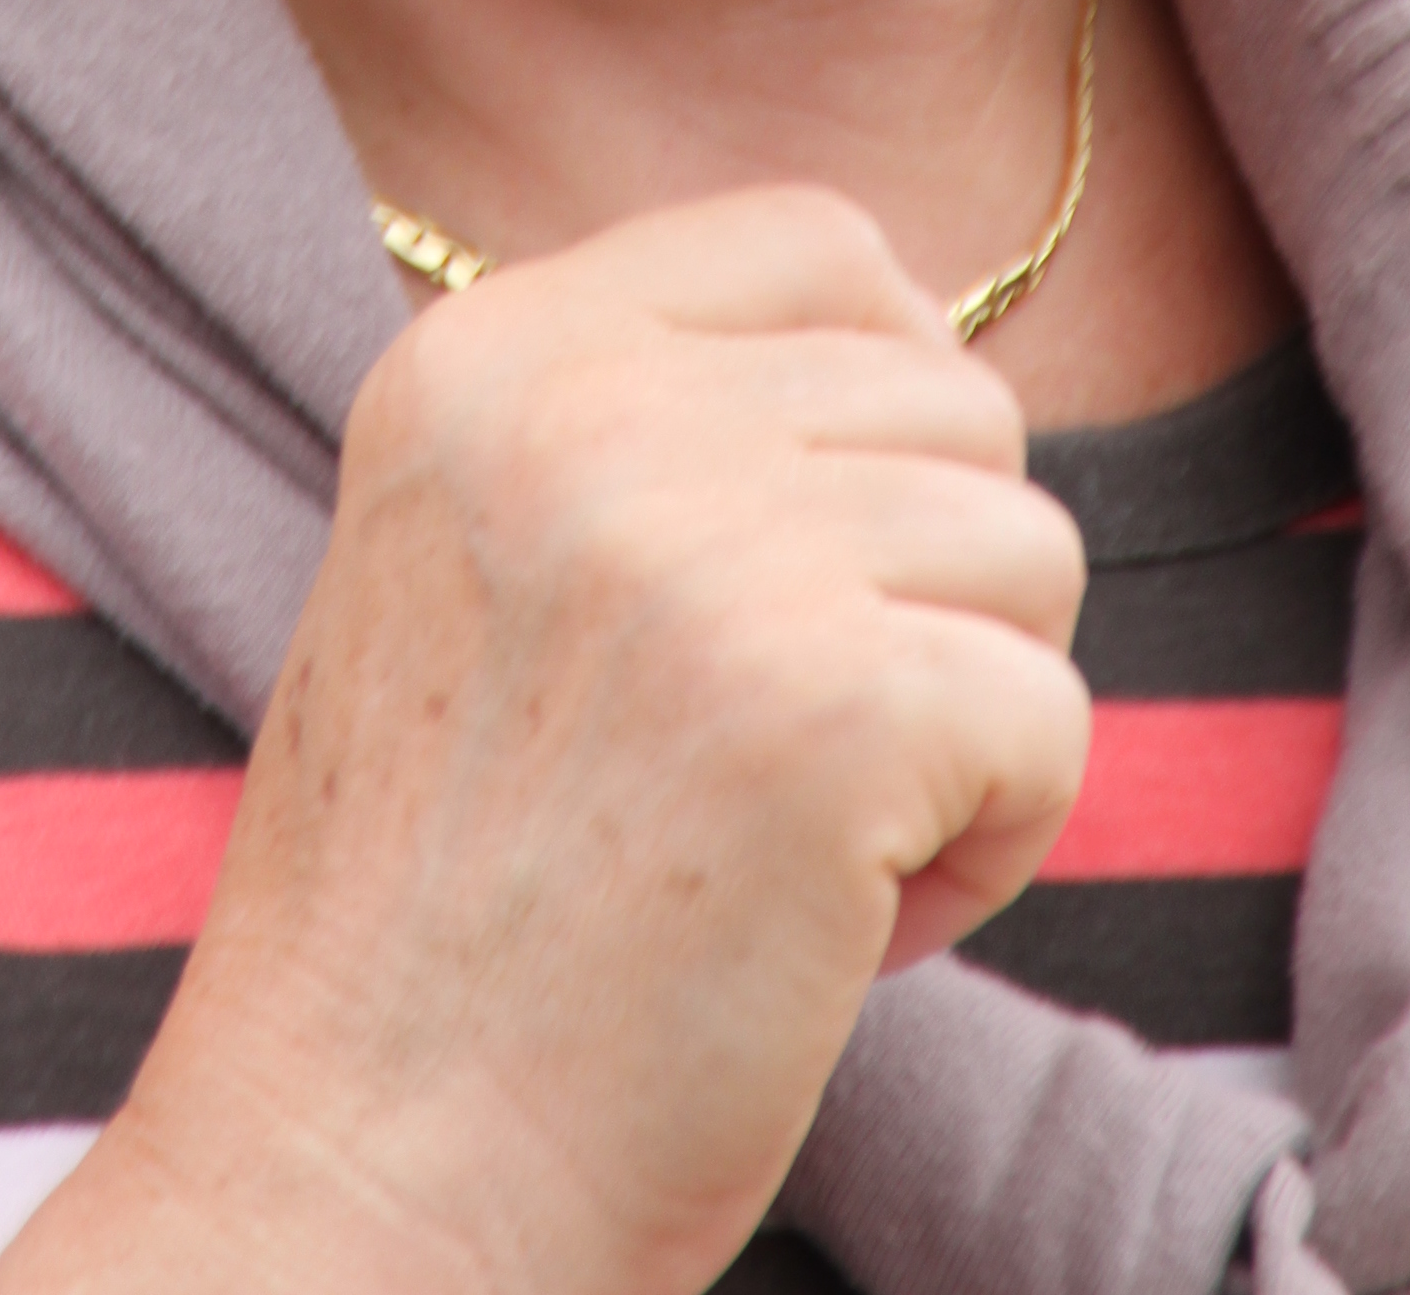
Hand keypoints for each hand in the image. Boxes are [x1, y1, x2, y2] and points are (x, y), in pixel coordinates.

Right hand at [2, 187, 1090, 1294]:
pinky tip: (842, 932)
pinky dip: (993, 850)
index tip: (814, 569)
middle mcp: (589, 408)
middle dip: (927, 591)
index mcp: (485, 354)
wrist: (358, 1172)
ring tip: (804, 847)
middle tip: (789, 761)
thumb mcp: (474, 561)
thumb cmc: (442, 911)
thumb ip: (645, 423)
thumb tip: (920, 341)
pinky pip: (1052, 718)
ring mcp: (709, 544)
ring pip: (1027, 550)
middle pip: (953, 399)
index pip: (816, 239)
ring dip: (963, 721)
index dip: (881, 396)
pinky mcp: (830, 705)